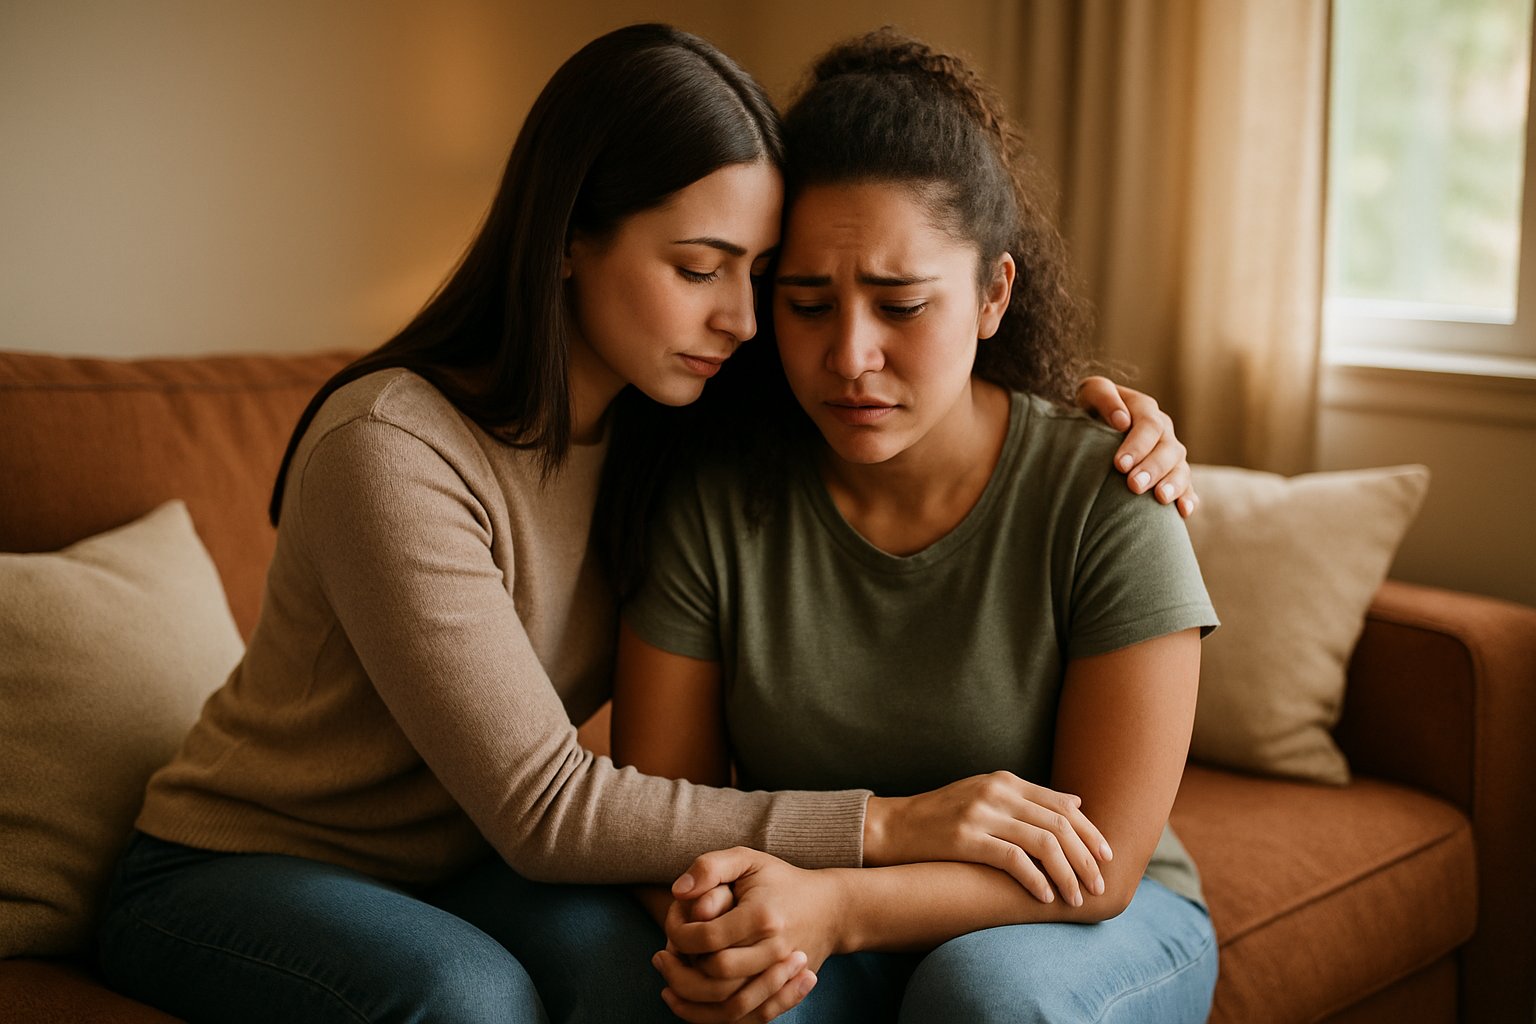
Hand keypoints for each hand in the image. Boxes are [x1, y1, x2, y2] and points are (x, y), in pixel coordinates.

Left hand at [656, 849, 840, 1021]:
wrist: (831, 909)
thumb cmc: (781, 881)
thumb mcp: (747, 860)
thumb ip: (710, 867)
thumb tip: (678, 891)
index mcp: (763, 916)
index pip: (709, 939)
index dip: (680, 936)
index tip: (670, 927)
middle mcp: (777, 951)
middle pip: (717, 978)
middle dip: (680, 973)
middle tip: (660, 958)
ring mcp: (783, 976)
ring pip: (731, 1007)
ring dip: (691, 1004)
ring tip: (666, 988)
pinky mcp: (785, 994)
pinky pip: (748, 1019)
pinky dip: (715, 1019)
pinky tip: (688, 1005)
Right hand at [862, 771, 1110, 905]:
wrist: (894, 827)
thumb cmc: (942, 816)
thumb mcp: (986, 795)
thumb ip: (1029, 798)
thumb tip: (1077, 802)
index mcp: (1006, 780)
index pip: (1063, 805)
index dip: (1090, 832)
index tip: (1107, 857)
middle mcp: (997, 792)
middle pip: (1059, 825)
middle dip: (1085, 858)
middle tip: (1099, 886)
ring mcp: (981, 813)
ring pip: (1043, 844)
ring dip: (1066, 874)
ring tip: (1075, 898)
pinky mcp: (966, 838)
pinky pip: (1013, 859)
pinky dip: (1035, 879)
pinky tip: (1044, 897)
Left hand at [1076, 376, 1196, 516]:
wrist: (1093, 422)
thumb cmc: (1089, 407)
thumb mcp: (1090, 393)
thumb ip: (1104, 398)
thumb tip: (1122, 421)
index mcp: (1145, 409)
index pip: (1149, 425)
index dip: (1137, 445)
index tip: (1120, 465)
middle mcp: (1163, 431)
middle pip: (1168, 449)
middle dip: (1152, 468)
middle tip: (1134, 486)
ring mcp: (1170, 453)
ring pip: (1180, 468)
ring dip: (1173, 484)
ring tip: (1160, 498)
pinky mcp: (1172, 473)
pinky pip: (1186, 486)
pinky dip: (1188, 497)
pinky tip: (1183, 511)